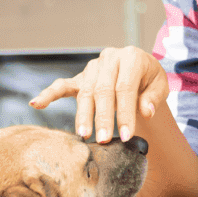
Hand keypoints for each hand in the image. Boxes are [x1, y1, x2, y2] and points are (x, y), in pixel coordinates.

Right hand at [29, 46, 168, 142]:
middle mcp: (109, 58)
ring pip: (85, 91)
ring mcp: (93, 67)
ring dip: (83, 114)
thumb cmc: (149, 79)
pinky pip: (63, 85)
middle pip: (102, 89)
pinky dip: (49, 93)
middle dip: (102, 116)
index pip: (125, 87)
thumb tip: (145, 112)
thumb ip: (153, 97)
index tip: (126, 135)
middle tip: (102, 139)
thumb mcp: (160, 84)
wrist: (140, 67)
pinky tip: (37, 103)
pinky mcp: (81, 77)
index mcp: (131, 57)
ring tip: (83, 134)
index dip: (125, 112)